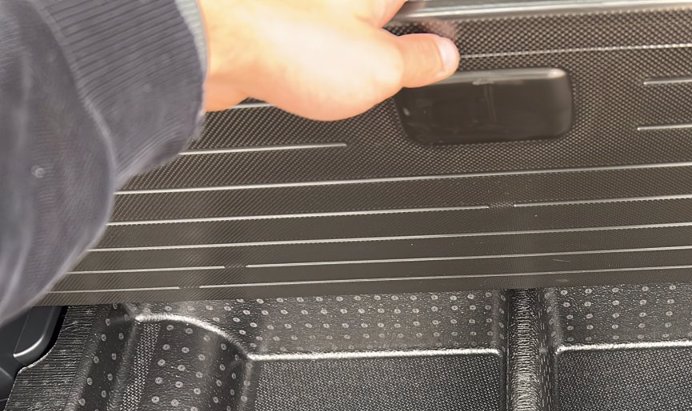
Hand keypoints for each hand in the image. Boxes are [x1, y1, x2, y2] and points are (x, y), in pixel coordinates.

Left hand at [197, 0, 459, 119]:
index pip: (418, 6)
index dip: (427, 35)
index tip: (429, 59)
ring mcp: (299, 8)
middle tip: (376, 79)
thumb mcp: (382, 68)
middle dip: (380, 48)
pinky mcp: (268, 22)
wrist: (211, 48)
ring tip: (333, 83)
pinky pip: (301, 41)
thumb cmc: (287, 44)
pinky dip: (305, 62)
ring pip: (336, 28)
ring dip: (338, 57)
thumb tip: (443, 57)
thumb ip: (420, 62)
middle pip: (375, 16)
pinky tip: (302, 81)